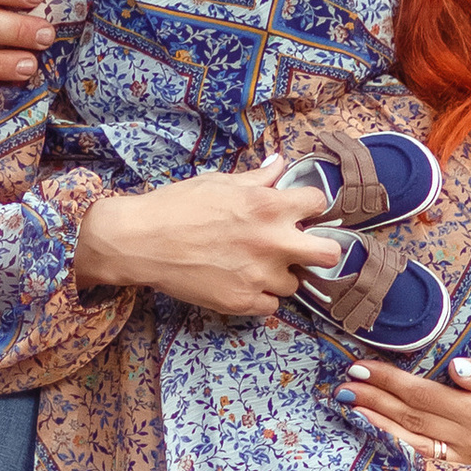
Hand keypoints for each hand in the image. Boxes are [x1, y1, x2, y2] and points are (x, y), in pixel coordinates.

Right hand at [74, 155, 344, 314]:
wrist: (140, 241)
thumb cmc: (177, 206)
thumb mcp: (220, 182)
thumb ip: (258, 178)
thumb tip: (280, 165)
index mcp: (269, 206)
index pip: (319, 203)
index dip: (308, 206)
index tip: (298, 210)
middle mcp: (272, 242)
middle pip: (330, 255)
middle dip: (320, 250)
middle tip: (298, 248)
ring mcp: (260, 276)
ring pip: (295, 283)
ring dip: (280, 275)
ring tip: (254, 266)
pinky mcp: (242, 303)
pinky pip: (270, 306)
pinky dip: (259, 297)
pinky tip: (240, 283)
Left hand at [339, 337, 470, 470]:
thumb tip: (456, 368)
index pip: (425, 395)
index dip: (390, 383)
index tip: (361, 368)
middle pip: (412, 419)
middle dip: (374, 402)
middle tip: (343, 385)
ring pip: (415, 445)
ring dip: (379, 427)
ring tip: (351, 410)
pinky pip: (432, 462)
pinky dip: (402, 450)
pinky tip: (382, 440)